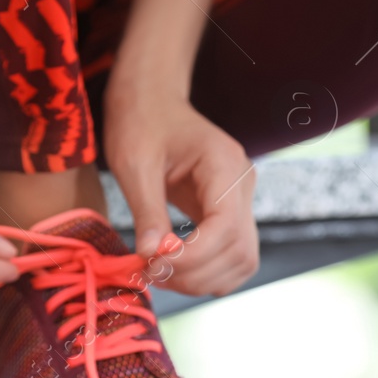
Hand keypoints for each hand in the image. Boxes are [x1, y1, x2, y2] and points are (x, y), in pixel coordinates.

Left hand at [104, 78, 258, 296]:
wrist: (151, 99)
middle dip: (195, 273)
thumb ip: (146, 211)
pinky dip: (207, 272)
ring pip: (242, 260)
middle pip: (240, 250)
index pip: (226, 226)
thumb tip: (150, 257)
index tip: (155, 263)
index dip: (194, 256)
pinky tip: (173, 268)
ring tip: (159, 272)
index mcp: (224, 163)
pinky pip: (231, 255)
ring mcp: (241, 199)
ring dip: (202, 279)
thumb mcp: (134, 164)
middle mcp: (242, 183)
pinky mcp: (230, 212)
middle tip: (151, 273)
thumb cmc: (141, 121)